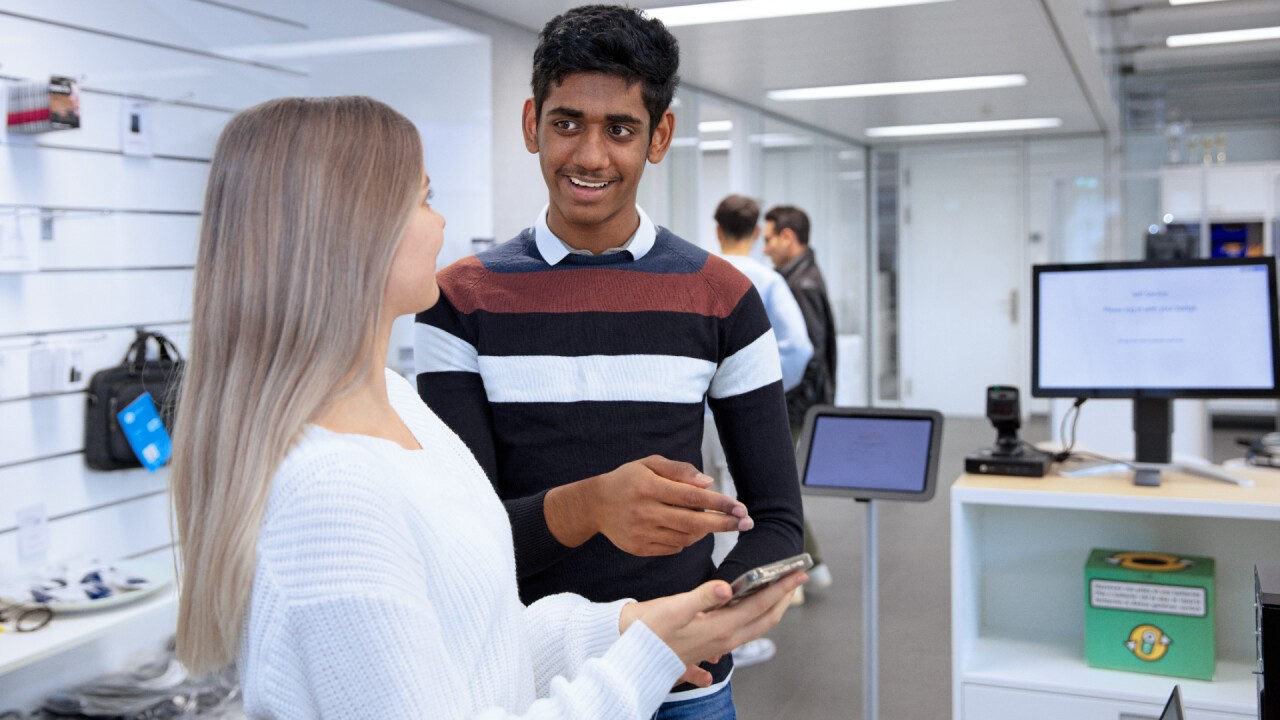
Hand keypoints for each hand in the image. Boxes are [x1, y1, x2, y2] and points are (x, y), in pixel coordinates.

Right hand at [546, 456, 753, 554]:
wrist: (595, 504)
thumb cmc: (628, 479)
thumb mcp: (650, 464)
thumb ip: (680, 471)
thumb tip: (708, 484)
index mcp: (648, 487)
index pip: (691, 497)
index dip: (719, 503)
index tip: (741, 507)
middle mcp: (644, 511)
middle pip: (693, 522)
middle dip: (723, 523)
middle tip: (746, 523)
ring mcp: (641, 533)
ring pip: (685, 537)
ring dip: (705, 531)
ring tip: (715, 522)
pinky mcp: (639, 548)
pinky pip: (673, 547)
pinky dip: (687, 540)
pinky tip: (690, 530)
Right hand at [619, 572, 806, 685]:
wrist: (631, 657)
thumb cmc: (650, 630)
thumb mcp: (675, 608)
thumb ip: (704, 596)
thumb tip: (728, 587)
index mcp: (721, 628)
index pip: (759, 605)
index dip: (780, 588)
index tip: (797, 573)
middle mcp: (724, 640)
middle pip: (763, 620)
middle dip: (782, 599)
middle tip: (795, 580)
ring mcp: (715, 648)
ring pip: (752, 629)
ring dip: (769, 611)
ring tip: (777, 594)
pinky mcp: (705, 650)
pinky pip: (734, 641)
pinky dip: (744, 630)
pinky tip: (744, 626)